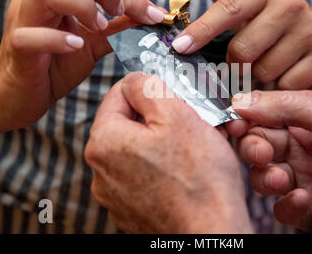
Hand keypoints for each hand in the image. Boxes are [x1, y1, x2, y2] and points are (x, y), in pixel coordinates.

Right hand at [0, 0, 165, 136]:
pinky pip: (31, 35)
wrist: (23, 93)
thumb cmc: (56, 62)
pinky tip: (76, 47)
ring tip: (99, 27)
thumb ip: (119, 28)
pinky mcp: (17, 46)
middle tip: (120, 13)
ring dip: (82, 6)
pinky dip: (57, 39)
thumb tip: (149, 17)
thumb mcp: (94, 41)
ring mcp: (24, 19)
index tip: (154, 14)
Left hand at [85, 72, 252, 233]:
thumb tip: (135, 79)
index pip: (118, 94)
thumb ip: (148, 86)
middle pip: (127, 123)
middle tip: (185, 121)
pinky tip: (182, 171)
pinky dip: (159, 167)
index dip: (147, 88)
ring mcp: (115, 194)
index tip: (169, 93)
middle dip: (156, 117)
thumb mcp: (176, 113)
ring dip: (159, 142)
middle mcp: (101, 170)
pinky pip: (142, 174)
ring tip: (188, 148)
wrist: (211, 232)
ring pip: (137, 149)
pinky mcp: (131, 210)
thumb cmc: (198, 176)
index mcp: (104, 141)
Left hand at [178, 0, 311, 94]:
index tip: (181, 47)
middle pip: (242, 50)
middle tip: (242, 62)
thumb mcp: (245, 3)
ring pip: (264, 71)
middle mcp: (291, 4)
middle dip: (235, 64)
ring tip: (267, 65)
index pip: (228, 8)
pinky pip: (286, 85)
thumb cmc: (270, 23)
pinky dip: (280, 87)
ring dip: (258, 76)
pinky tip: (286, 74)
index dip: (202, 30)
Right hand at [227, 90, 311, 231]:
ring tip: (284, 178)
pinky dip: (286, 204)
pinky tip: (301, 196)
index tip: (234, 122)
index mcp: (299, 124)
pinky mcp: (303, 208)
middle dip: (253, 149)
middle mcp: (296, 151)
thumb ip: (283, 105)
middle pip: (255, 148)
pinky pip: (281, 207)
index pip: (260, 120)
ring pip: (261, 179)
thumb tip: (240, 102)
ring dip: (267, 178)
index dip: (244, 121)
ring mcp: (298, 179)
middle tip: (260, 152)